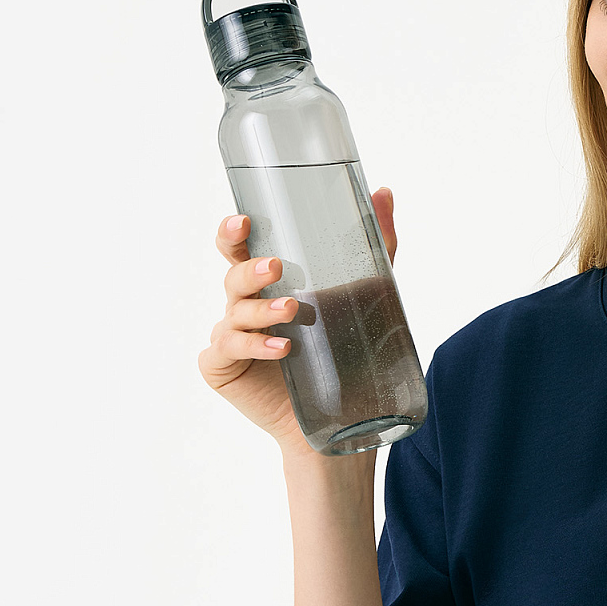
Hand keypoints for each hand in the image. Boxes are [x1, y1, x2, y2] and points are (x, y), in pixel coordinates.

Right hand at [197, 187, 398, 459]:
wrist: (346, 413)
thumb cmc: (349, 349)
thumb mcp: (367, 292)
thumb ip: (376, 244)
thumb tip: (383, 191)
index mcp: (267, 282)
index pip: (240, 247)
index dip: (233, 231)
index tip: (244, 220)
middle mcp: (244, 305)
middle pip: (232, 276)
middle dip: (249, 269)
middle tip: (275, 268)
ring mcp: (230, 336)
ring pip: (233, 313)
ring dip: (261, 311)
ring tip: (292, 313)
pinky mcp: (223, 367)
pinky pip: (227, 348)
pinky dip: (254, 346)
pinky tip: (281, 350)